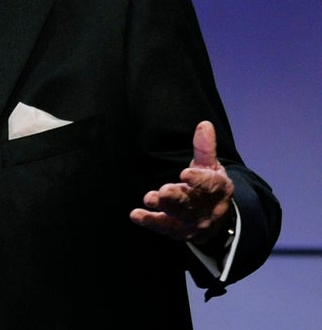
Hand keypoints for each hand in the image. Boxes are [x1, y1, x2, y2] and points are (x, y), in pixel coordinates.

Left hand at [129, 121, 233, 243]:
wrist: (215, 217)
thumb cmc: (209, 185)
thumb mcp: (210, 166)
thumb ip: (204, 148)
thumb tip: (204, 124)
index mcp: (219, 190)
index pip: (211, 185)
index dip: (199, 180)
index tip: (185, 173)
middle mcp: (208, 209)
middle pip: (193, 204)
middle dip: (177, 198)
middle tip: (164, 191)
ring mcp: (194, 222)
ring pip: (179, 216)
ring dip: (163, 208)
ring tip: (149, 198)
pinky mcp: (179, 231)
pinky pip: (164, 227)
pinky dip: (150, 221)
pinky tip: (135, 215)